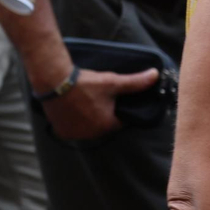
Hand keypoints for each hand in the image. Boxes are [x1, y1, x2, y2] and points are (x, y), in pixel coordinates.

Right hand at [40, 67, 160, 141]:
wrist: (53, 80)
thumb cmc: (85, 83)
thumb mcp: (112, 82)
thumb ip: (135, 82)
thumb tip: (156, 75)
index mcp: (107, 125)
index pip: (118, 121)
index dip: (115, 110)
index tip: (108, 99)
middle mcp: (92, 134)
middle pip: (101, 125)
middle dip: (99, 115)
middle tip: (92, 99)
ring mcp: (76, 134)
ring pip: (86, 128)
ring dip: (85, 120)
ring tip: (80, 102)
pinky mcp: (62, 132)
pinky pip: (72, 130)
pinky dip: (72, 123)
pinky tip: (70, 110)